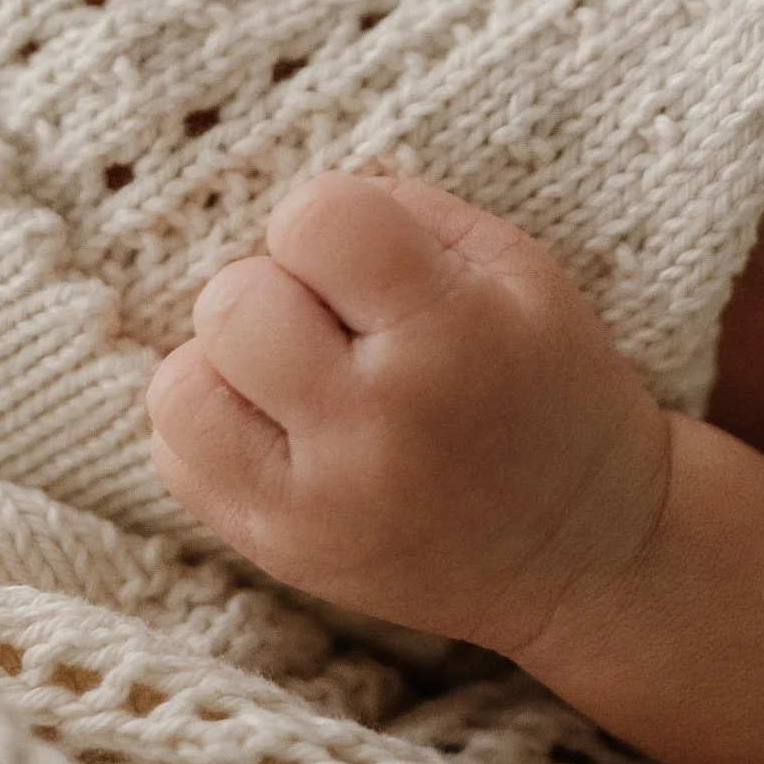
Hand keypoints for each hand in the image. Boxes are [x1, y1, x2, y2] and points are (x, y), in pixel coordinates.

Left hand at [145, 171, 673, 658]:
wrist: (585, 549)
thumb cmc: (548, 385)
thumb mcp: (520, 270)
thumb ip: (407, 213)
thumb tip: (297, 211)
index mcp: (451, 331)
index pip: (312, 220)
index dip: (328, 224)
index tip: (366, 261)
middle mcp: (376, 424)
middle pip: (230, 302)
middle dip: (274, 290)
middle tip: (333, 323)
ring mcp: (320, 503)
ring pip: (181, 388)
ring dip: (228, 364)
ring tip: (296, 377)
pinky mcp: (283, 552)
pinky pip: (178, 460)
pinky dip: (217, 429)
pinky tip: (284, 431)